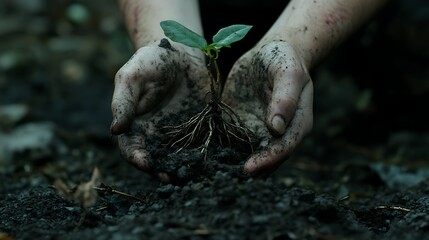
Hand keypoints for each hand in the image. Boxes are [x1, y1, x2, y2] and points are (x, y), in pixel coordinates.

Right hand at [110, 40, 205, 180]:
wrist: (182, 52)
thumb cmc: (151, 61)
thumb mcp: (132, 77)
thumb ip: (123, 102)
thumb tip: (115, 130)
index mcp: (135, 125)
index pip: (131, 148)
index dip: (137, 158)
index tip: (146, 164)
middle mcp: (155, 134)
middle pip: (155, 159)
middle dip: (161, 171)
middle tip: (170, 178)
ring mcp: (178, 134)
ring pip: (178, 157)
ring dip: (182, 168)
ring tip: (189, 176)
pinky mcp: (199, 129)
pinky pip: (200, 145)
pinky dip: (204, 156)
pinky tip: (210, 161)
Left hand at [224, 40, 313, 177]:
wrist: (268, 54)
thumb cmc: (283, 60)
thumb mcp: (287, 72)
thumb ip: (285, 98)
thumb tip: (276, 128)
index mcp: (297, 123)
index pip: (284, 147)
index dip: (269, 160)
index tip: (250, 168)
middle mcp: (280, 132)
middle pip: (268, 157)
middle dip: (252, 169)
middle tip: (231, 176)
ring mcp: (261, 130)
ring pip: (251, 154)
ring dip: (238, 163)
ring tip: (219, 172)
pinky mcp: (244, 125)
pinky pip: (235, 141)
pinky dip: (226, 149)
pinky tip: (211, 155)